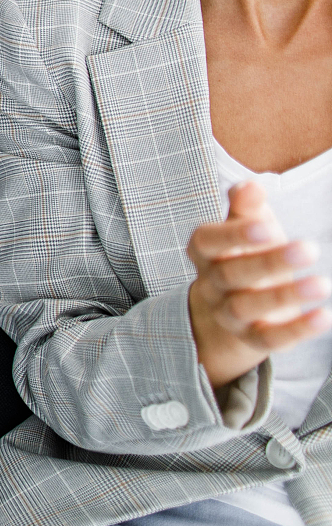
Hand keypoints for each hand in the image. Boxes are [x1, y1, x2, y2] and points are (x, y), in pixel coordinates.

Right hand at [187, 180, 331, 392]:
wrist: (230, 306)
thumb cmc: (244, 255)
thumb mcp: (245, 227)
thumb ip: (246, 208)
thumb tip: (250, 186)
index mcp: (205, 252)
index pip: (210, 242)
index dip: (236, 236)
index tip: (269, 226)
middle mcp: (211, 284)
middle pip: (231, 274)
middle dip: (269, 262)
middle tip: (309, 248)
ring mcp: (228, 314)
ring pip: (247, 307)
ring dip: (284, 296)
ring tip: (323, 284)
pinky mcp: (251, 338)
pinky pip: (269, 339)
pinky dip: (296, 330)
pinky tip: (324, 316)